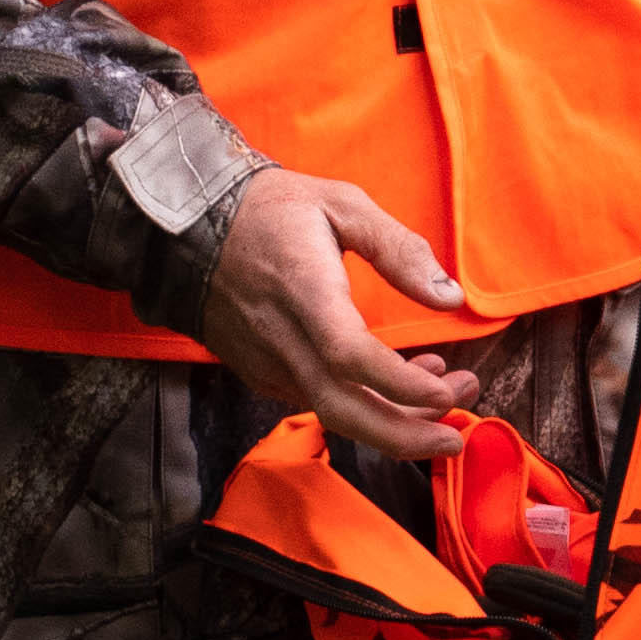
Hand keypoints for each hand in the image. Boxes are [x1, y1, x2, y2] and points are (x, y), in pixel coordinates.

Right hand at [195, 167, 484, 452]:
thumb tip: (450, 296)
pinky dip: (360, 403)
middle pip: (342, 410)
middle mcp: (280, 338)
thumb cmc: (269, 209)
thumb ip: (398, 248)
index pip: (351, 358)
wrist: (186, 227)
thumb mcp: (342, 204)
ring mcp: (265, 361)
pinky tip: (399, 382)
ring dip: (392, 417)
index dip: (401, 385)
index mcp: (303, 291)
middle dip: (404, 435)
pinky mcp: (258, 372)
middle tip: (455, 434)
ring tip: (445, 390)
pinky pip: (314, 401)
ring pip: (332, 412)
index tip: (446, 390)